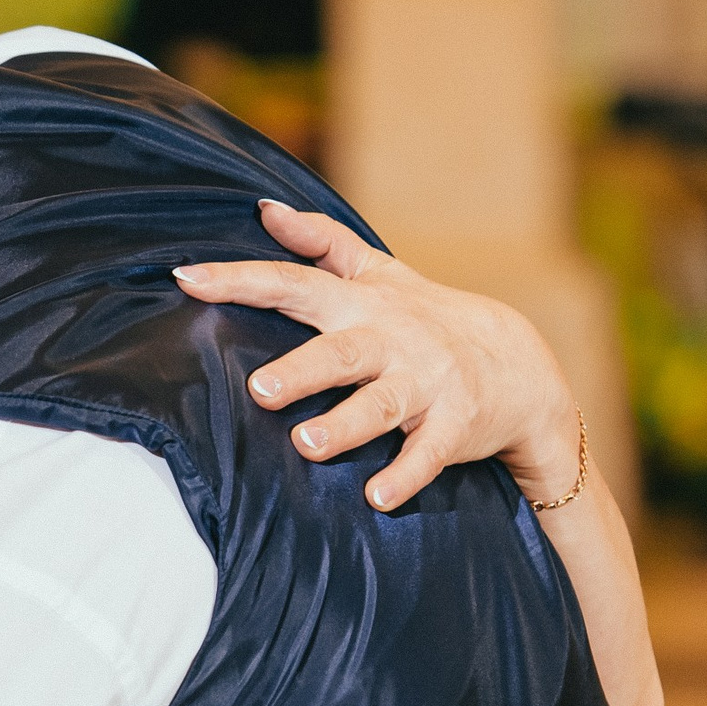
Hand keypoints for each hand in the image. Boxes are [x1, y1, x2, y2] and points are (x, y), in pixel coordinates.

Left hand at [172, 202, 578, 508]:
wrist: (519, 365)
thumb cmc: (424, 317)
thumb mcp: (379, 274)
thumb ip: (322, 242)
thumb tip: (264, 208)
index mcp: (362, 305)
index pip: (294, 284)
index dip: (241, 279)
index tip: (187, 277)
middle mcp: (391, 340)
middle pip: (340, 353)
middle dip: (302, 370)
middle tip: (259, 389)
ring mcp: (426, 382)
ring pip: (382, 404)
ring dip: (345, 425)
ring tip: (307, 444)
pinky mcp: (455, 424)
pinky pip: (430, 453)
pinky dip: (406, 474)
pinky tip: (377, 497)